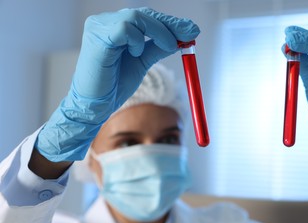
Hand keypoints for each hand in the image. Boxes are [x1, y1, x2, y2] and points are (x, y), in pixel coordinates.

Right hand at [35, 8, 199, 161]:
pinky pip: (125, 28)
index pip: (146, 17)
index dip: (170, 22)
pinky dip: (137, 40)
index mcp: (115, 26)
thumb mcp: (142, 62)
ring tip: (166, 48)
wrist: (96, 105)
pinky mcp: (97, 37)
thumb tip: (181, 38)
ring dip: (158, 32)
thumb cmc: (115, 85)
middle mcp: (105, 22)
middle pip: (143, 13)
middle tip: (190, 35)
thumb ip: (157, 48)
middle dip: (170, 24)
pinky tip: (136, 53)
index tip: (192, 30)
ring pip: (136, 16)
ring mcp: (99, 26)